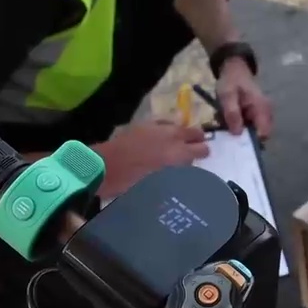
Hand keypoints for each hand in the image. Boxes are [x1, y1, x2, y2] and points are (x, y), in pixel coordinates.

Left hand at [94, 119, 208, 198]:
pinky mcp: (144, 124)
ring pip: (179, 125)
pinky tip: (164, 132)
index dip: (203, 154)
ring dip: (183, 132)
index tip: (203, 159)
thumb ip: (174, 175)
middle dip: (197, 140)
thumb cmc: (131, 183)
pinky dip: (167, 127)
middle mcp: (172, 137)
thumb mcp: (158, 185)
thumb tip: (182, 171)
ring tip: (182, 139)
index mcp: (178, 155)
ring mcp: (158, 128)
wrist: (104, 167)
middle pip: (194, 133)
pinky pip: (163, 122)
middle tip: (197, 147)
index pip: (201, 150)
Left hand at [214, 57, 273, 139]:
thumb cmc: (232, 80)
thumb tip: (237, 133)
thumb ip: (232, 113)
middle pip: (257, 136)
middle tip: (225, 132)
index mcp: (262, 108)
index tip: (235, 144)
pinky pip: (247, 127)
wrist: (234, 69)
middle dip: (241, 137)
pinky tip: (225, 119)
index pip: (263, 133)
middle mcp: (265, 114)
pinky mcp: (254, 116)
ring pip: (251, 133)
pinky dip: (236, 126)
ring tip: (222, 122)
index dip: (251, 142)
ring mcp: (261, 115)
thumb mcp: (228, 95)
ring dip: (236, 131)